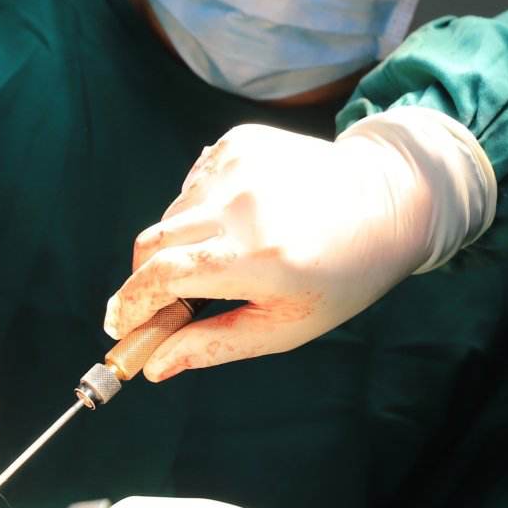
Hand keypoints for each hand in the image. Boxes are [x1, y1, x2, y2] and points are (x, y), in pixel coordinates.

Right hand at [104, 108, 495, 380]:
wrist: (386, 202)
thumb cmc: (341, 275)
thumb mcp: (286, 325)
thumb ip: (215, 344)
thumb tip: (155, 366)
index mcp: (257, 256)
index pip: (161, 278)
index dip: (130, 306)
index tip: (120, 328)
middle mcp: (242, 205)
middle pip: (152, 244)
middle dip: (146, 280)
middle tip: (166, 305)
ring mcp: (239, 166)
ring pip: (172, 214)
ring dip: (181, 243)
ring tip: (228, 256)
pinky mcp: (240, 141)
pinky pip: (193, 182)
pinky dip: (201, 206)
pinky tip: (242, 217)